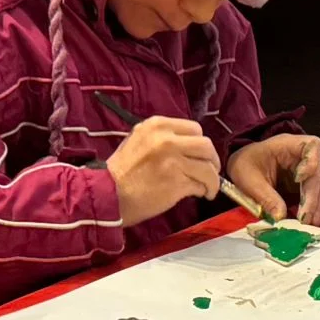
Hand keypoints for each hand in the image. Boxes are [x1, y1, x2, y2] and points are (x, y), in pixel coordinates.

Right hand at [106, 116, 220, 224]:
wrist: (107, 194)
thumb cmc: (120, 171)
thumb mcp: (137, 140)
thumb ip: (160, 137)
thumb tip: (185, 145)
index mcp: (157, 126)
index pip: (194, 129)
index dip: (201, 144)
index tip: (200, 155)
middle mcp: (167, 140)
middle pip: (206, 146)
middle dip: (212, 160)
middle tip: (211, 171)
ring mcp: (173, 161)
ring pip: (207, 168)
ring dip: (212, 180)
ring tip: (208, 188)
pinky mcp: (177, 183)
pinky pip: (200, 185)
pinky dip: (203, 190)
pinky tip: (199, 194)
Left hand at [226, 134, 319, 223]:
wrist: (243, 166)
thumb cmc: (245, 165)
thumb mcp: (249, 180)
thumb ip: (265, 197)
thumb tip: (281, 217)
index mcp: (288, 145)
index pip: (312, 145)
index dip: (312, 161)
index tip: (299, 178)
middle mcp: (303, 157)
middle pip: (318, 174)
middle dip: (314, 198)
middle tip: (307, 219)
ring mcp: (307, 170)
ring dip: (319, 205)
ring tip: (313, 223)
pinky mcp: (305, 185)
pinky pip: (317, 195)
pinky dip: (319, 208)